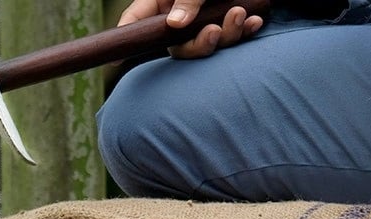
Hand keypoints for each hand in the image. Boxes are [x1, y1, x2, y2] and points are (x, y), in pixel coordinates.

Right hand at [117, 0, 263, 58]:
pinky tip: (256, 21)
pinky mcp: (227, 24)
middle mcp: (179, 18)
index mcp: (161, 3)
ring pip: (209, 43)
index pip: (137, 22)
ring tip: (240, 14)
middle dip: (201, 44)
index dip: (127, 39)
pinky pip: (234, 37)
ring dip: (228, 33)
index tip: (114, 61)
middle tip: (214, 31)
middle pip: (180, 46)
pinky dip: (245, 30)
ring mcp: (203, 23)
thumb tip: (175, 24)